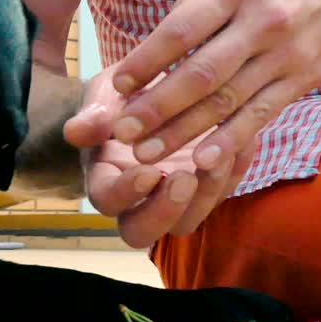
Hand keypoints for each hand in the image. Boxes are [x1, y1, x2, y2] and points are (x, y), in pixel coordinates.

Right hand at [63, 67, 253, 247]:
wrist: (150, 89)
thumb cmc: (120, 96)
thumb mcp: (105, 94)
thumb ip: (94, 113)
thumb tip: (75, 131)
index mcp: (104, 178)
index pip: (107, 201)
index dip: (125, 192)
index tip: (146, 170)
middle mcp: (135, 200)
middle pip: (141, 232)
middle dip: (165, 211)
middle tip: (185, 179)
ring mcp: (173, 199)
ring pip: (187, 222)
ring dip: (206, 194)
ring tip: (220, 155)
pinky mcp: (205, 188)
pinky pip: (223, 193)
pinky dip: (235, 171)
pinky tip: (244, 140)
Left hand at [107, 0, 320, 170]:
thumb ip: (198, 0)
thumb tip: (154, 44)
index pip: (182, 31)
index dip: (146, 61)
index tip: (118, 85)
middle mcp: (261, 22)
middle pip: (201, 74)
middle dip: (157, 107)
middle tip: (123, 132)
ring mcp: (285, 54)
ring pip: (227, 101)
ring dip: (183, 132)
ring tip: (146, 154)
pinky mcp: (303, 78)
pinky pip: (261, 114)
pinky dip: (231, 140)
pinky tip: (204, 161)